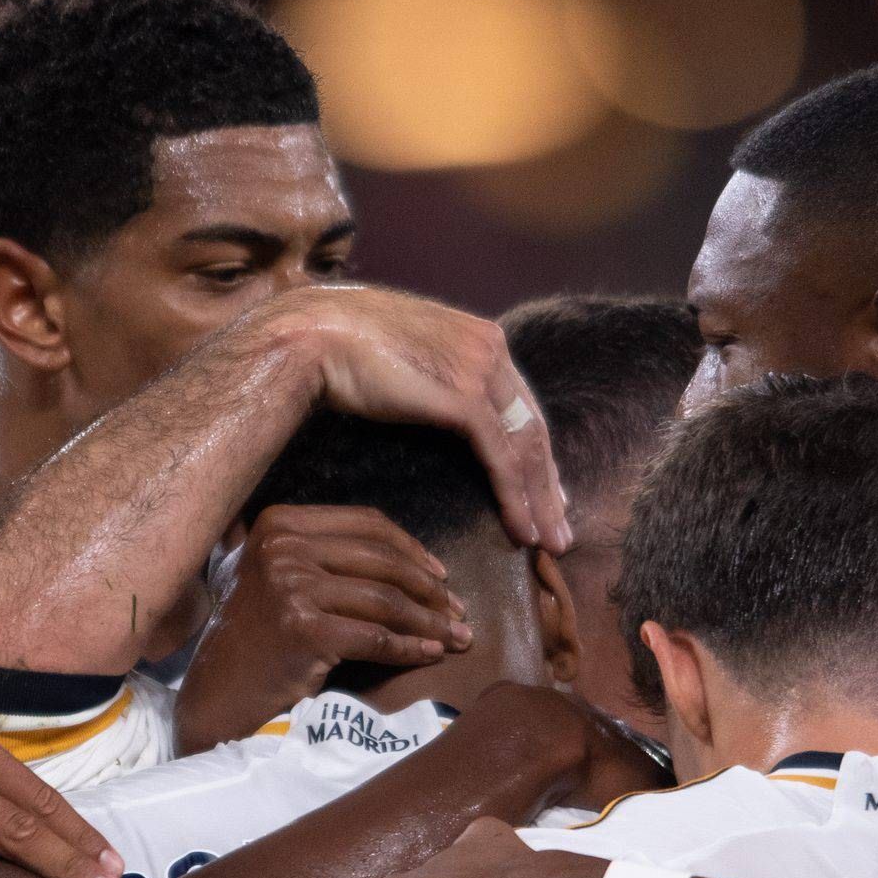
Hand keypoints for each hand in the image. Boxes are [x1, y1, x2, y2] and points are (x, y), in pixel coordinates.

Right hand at [174, 506, 471, 751]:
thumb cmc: (260, 638)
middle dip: (430, 589)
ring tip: (457, 638)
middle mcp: (282, 547)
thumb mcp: (284, 576)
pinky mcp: (302, 629)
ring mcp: (290, 586)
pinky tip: (432, 656)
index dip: (413, 548)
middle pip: (382, 560)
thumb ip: (330, 555)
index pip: (366, 523)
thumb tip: (418, 562)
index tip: (442, 575)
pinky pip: (376, 638)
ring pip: (385, 600)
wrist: (222, 691)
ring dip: (430, 622)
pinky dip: (411, 649)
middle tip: (459, 613)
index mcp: (280, 523)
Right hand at [259, 286, 569, 552]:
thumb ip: (434, 376)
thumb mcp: (406, 355)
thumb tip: (434, 402)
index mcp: (480, 335)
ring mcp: (482, 372)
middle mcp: (491, 349)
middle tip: (560, 526)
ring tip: (552, 543)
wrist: (316, 334)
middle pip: (533, 427)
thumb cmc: (340, 343)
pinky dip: (516, 499)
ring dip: (541, 501)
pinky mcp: (466, 399)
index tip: (545, 489)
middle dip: (548, 483)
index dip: (535, 451)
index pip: (520, 403)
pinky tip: (523, 530)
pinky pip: (503, 459)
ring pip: (527, 448)